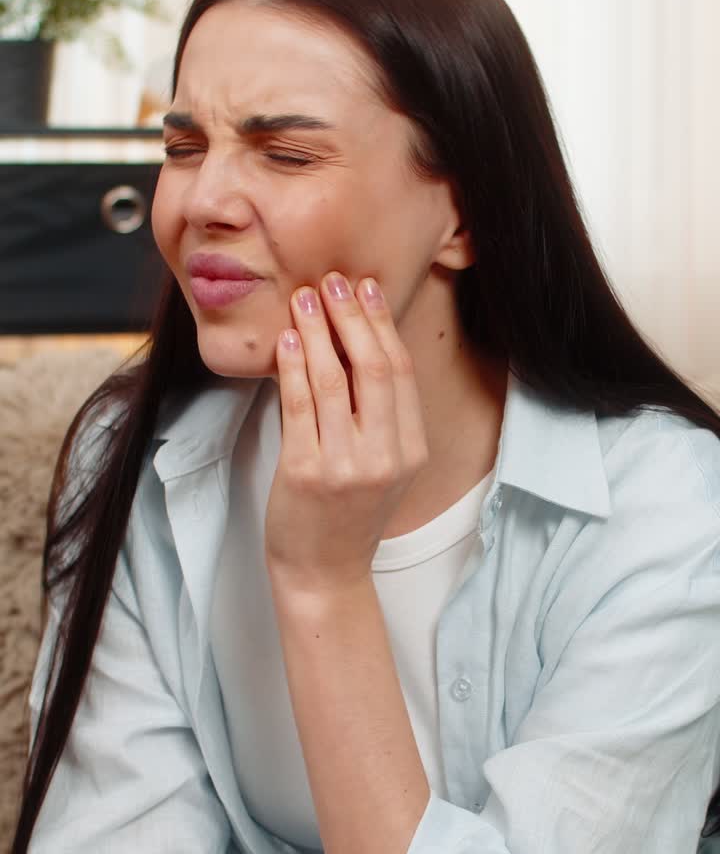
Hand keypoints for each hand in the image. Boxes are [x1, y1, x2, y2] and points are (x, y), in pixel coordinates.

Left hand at [264, 271, 428, 592]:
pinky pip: (299, 406)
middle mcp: (385, 457)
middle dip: (352, 317)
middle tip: (334, 282)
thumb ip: (377, 415)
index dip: (381, 325)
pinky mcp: (306, 473)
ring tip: (304, 299)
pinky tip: (286, 341)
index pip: (400, 372)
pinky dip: (292, 367)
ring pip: (334, 380)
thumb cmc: (346, 515)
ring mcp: (346, 466)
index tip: (365, 290)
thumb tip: (353, 341)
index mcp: (410, 450)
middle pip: (374, 368)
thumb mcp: (380, 465)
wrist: (323, 571)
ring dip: (317, 332)